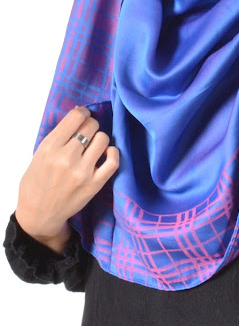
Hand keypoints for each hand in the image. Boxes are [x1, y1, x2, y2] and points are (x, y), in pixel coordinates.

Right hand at [15, 106, 118, 252]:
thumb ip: (59, 135)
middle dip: (90, 125)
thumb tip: (79, 111)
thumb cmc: (37, 181)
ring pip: (103, 139)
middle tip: (87, 132)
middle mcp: (67, 158)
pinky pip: (113, 161)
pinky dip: (113, 153)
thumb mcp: (39, 154)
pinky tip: (107, 153)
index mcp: (50, 148)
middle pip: (91, 126)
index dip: (82, 112)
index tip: (82, 115)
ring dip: (99, 138)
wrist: (39, 214)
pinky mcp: (95, 184)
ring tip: (93, 145)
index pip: (75, 117)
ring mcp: (82, 172)